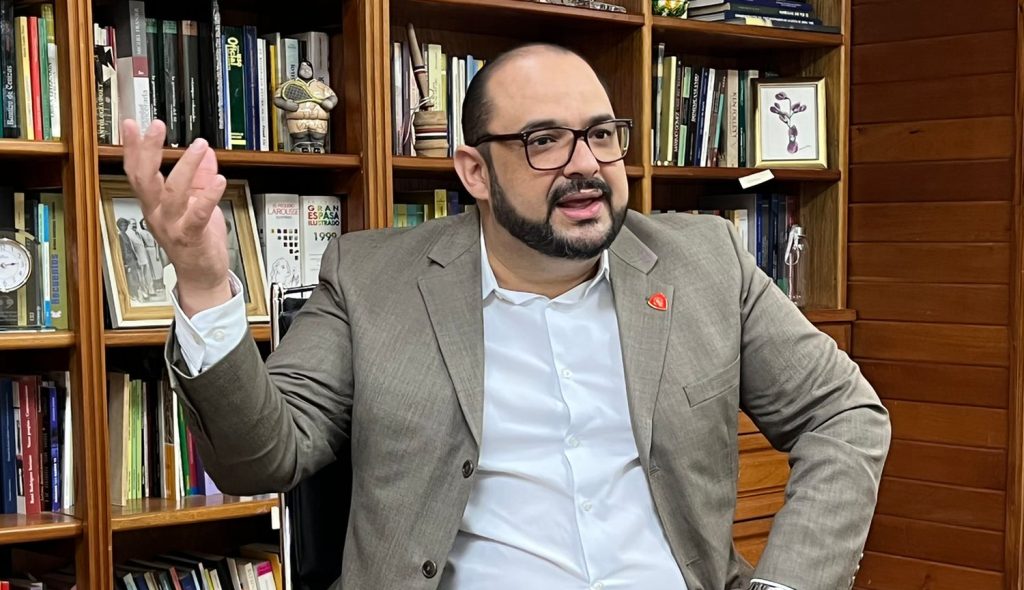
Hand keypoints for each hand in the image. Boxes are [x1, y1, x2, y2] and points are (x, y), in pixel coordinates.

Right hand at [121, 119, 232, 315]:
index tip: (131, 124)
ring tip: (199, 147)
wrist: (202, 275)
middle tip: (155, 126)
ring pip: (172, 192)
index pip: (137, 171)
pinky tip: (218, 180)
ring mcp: (172, 225)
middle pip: (145, 178)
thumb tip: (205, 152)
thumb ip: (200, 176)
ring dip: (185, 167)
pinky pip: (198, 214)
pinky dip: (208, 196)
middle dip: (148, 150)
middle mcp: (158, 213)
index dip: (132, 148)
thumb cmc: (197, 240)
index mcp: (154, 203)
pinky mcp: (191, 236)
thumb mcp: (197, 202)